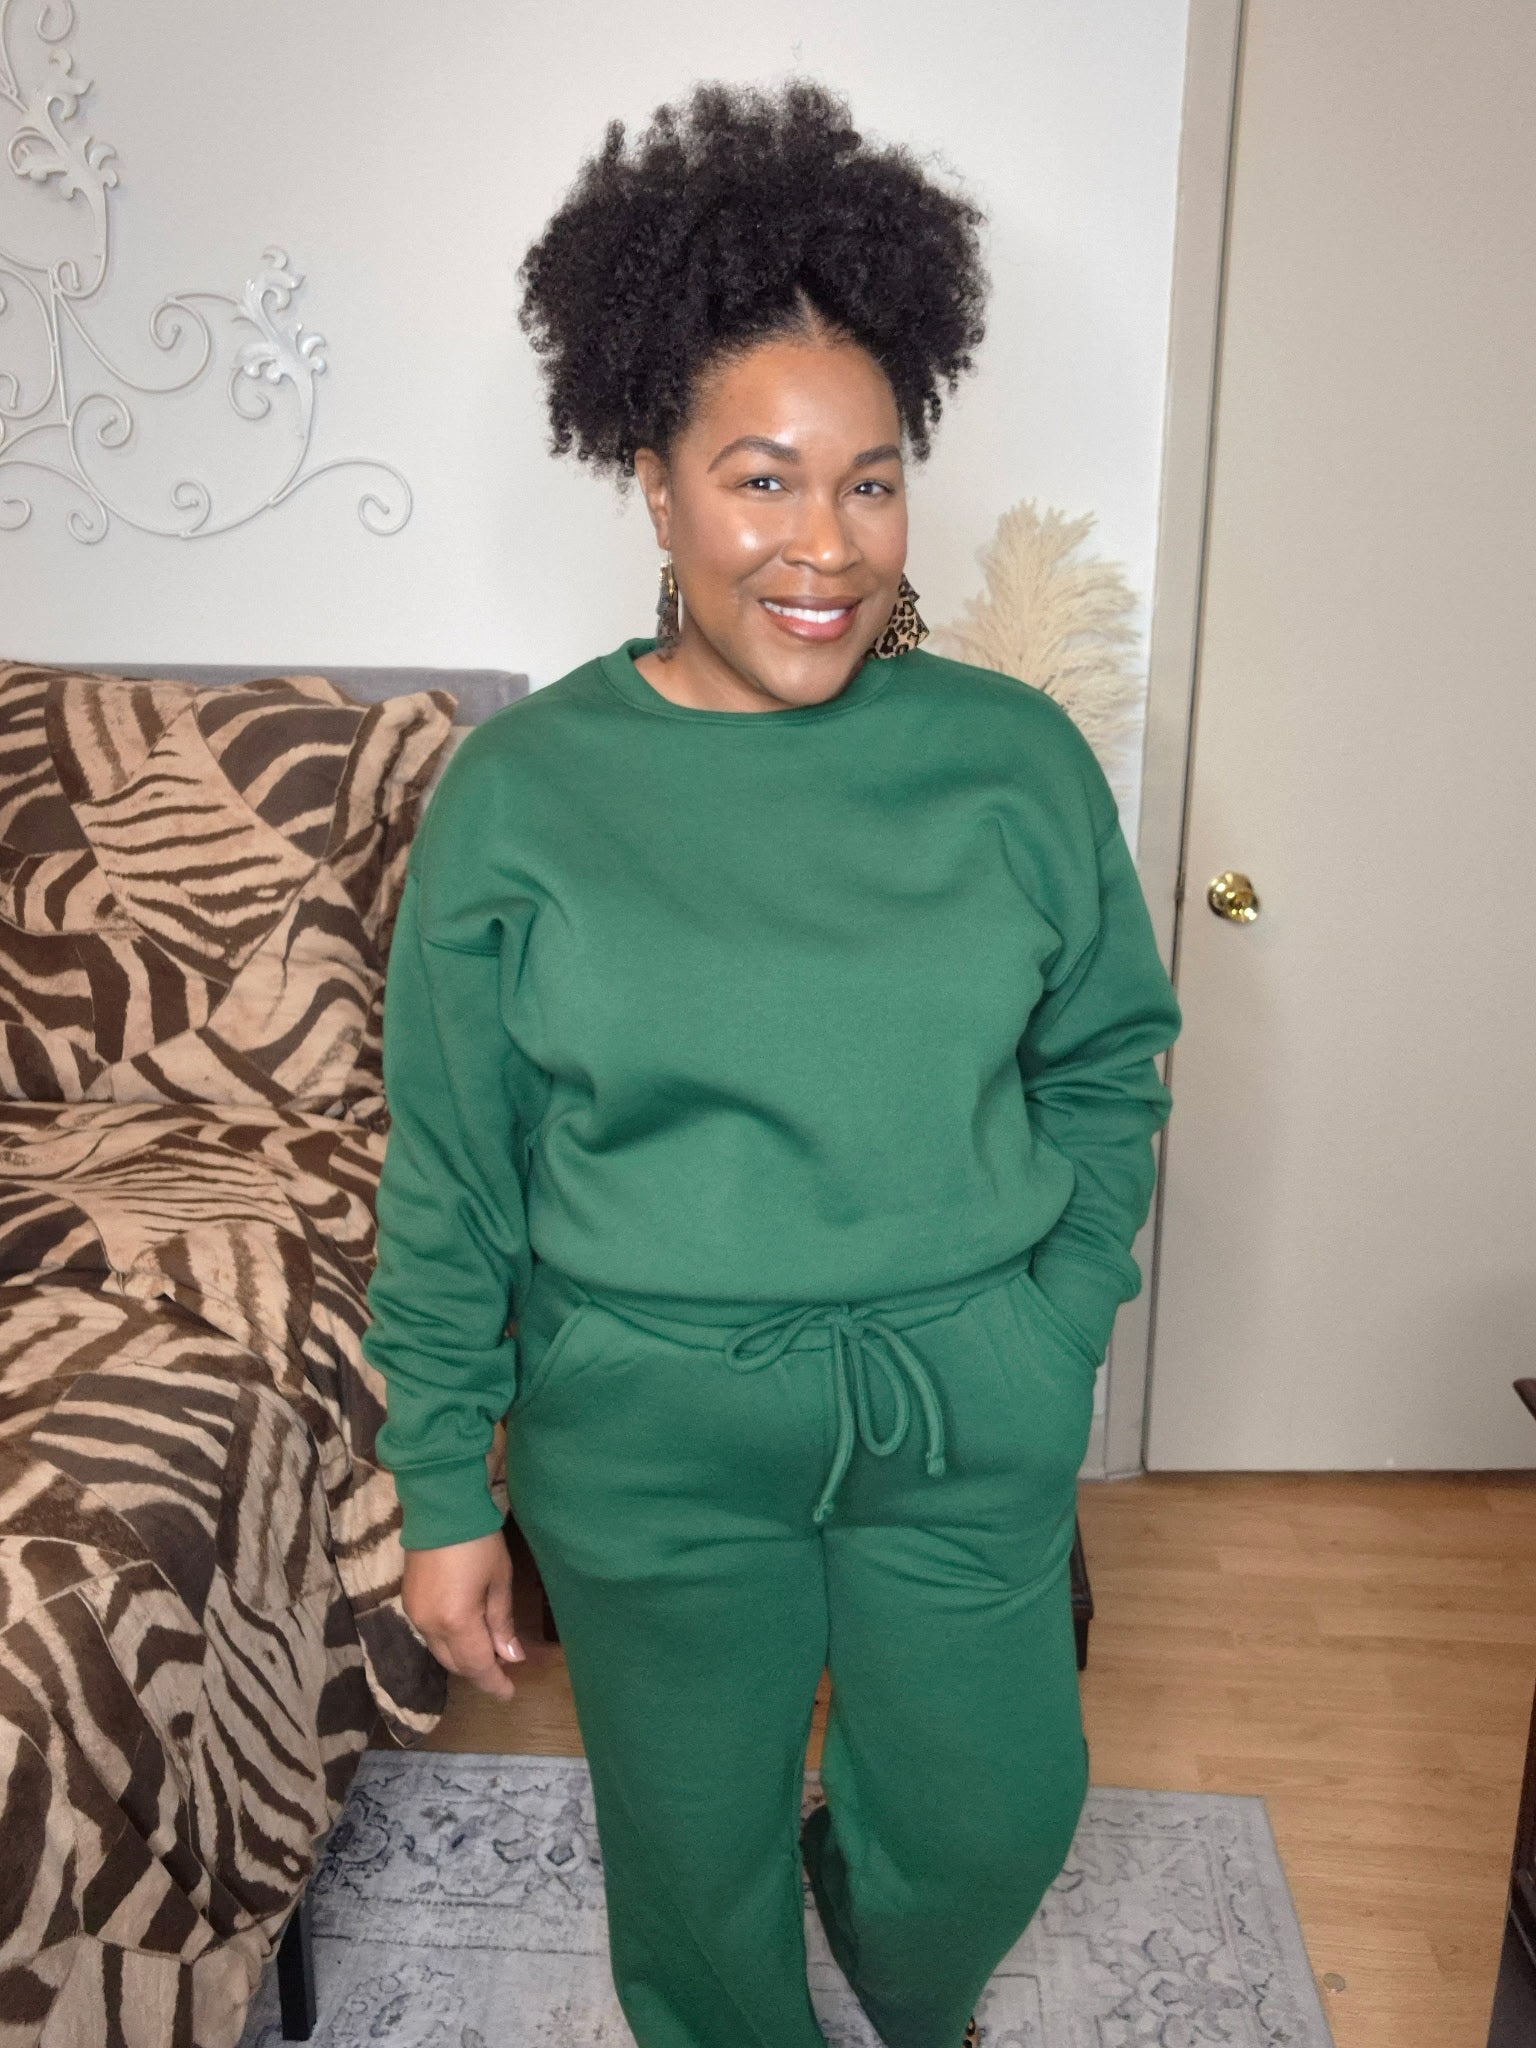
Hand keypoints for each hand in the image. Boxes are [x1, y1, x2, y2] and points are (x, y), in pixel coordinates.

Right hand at [401, 1530, 526, 1699]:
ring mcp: (414, 1613)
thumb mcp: (499, 1580)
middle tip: (503, 1668)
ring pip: (440, 1650)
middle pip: (454, 1662)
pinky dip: (449, 1640)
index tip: (508, 1693)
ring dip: (462, 1655)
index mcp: (455, 1621)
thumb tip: (511, 1656)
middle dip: (479, 1670)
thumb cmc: (478, 1541)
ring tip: (488, 1650)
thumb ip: (502, 1622)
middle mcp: (429, 1625)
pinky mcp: (408, 1601)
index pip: (476, 1665)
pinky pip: (430, 1634)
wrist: (440, 1508)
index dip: (493, 1682)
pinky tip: (466, 1633)